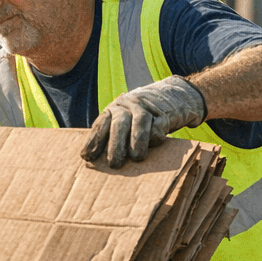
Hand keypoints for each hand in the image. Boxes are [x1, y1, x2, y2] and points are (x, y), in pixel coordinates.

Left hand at [83, 75, 206, 168]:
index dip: (93, 140)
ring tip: (136, 158)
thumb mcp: (126, 121)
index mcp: (114, 109)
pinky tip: (155, 144)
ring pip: (139, 121)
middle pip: (119, 123)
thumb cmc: (144, 118)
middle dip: (115, 145)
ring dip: (137, 141)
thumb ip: (115, 136)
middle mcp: (127, 105)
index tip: (87, 157)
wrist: (174, 96)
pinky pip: (159, 125)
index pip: (100, 124)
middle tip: (114, 164)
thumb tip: (102, 164)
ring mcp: (147, 106)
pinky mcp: (165, 112)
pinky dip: (156, 137)